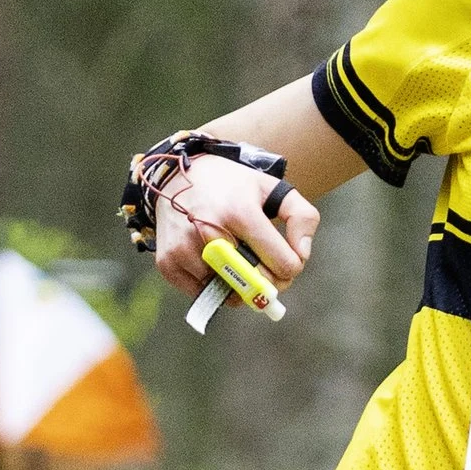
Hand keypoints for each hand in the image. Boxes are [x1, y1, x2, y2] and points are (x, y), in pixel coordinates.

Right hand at [153, 157, 319, 298]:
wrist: (177, 176)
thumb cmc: (231, 186)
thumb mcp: (272, 188)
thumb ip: (302, 217)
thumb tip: (301, 255)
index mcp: (240, 212)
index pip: (283, 264)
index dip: (292, 266)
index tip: (286, 259)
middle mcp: (209, 232)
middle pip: (257, 284)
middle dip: (268, 280)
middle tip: (264, 264)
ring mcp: (185, 250)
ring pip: (230, 293)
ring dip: (238, 282)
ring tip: (233, 254)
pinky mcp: (168, 264)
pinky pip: (204, 294)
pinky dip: (214, 284)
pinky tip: (212, 259)